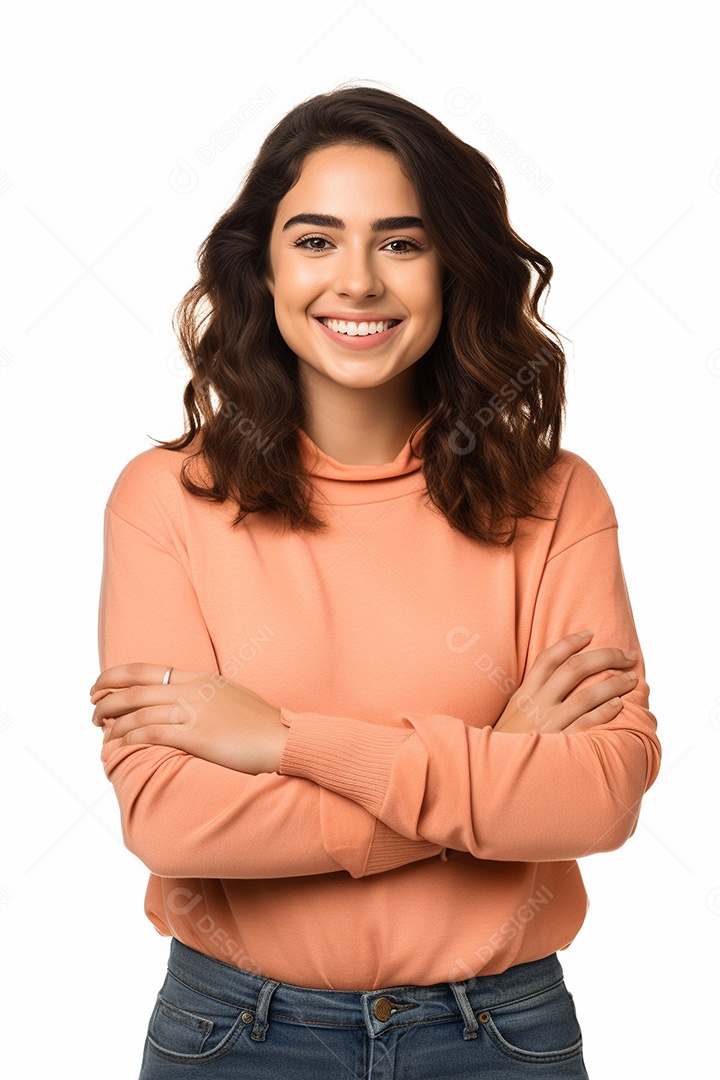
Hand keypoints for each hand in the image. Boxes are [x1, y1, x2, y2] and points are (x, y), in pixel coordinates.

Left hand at [90, 663, 287, 773]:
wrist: (283, 737)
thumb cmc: (262, 722)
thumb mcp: (231, 695)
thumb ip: (206, 694)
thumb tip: (186, 701)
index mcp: (199, 678)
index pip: (147, 670)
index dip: (116, 677)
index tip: (99, 687)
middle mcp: (192, 690)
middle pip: (135, 690)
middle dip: (106, 700)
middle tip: (92, 712)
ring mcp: (194, 712)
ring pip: (138, 713)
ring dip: (114, 723)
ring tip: (102, 733)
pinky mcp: (196, 735)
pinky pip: (151, 734)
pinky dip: (130, 739)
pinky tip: (120, 745)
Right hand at [494, 630, 637, 734]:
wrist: (494, 774)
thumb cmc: (508, 744)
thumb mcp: (513, 714)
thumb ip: (531, 696)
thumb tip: (554, 680)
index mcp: (524, 693)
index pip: (549, 658)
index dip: (570, 642)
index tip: (590, 633)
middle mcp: (537, 703)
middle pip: (574, 669)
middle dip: (605, 657)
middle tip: (628, 655)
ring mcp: (548, 723)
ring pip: (585, 695)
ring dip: (613, 684)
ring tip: (632, 679)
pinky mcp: (559, 744)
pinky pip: (586, 724)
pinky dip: (604, 712)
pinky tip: (619, 705)